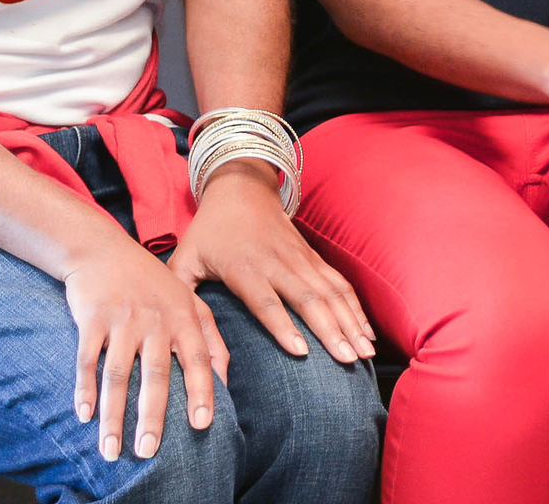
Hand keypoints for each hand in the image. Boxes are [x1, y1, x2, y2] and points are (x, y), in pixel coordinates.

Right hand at [62, 233, 228, 461]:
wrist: (104, 250)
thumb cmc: (152, 283)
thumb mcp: (189, 300)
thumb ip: (209, 338)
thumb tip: (224, 380)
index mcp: (185, 316)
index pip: (198, 359)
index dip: (202, 391)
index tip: (203, 425)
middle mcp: (156, 319)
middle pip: (156, 374)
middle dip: (153, 417)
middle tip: (149, 452)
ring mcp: (123, 319)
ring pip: (118, 375)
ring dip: (113, 416)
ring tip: (111, 450)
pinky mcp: (92, 319)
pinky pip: (87, 360)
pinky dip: (84, 389)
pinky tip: (83, 416)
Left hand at [168, 160, 375, 365]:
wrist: (241, 188)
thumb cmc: (208, 233)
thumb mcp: (183, 262)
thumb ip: (183, 300)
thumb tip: (184, 344)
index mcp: (243, 266)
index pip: (265, 301)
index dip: (283, 326)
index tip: (302, 352)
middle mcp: (277, 262)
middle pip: (309, 299)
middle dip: (332, 330)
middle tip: (348, 360)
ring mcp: (300, 258)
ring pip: (331, 292)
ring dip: (350, 322)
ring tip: (365, 352)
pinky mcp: (313, 256)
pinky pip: (339, 283)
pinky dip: (355, 307)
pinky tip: (366, 330)